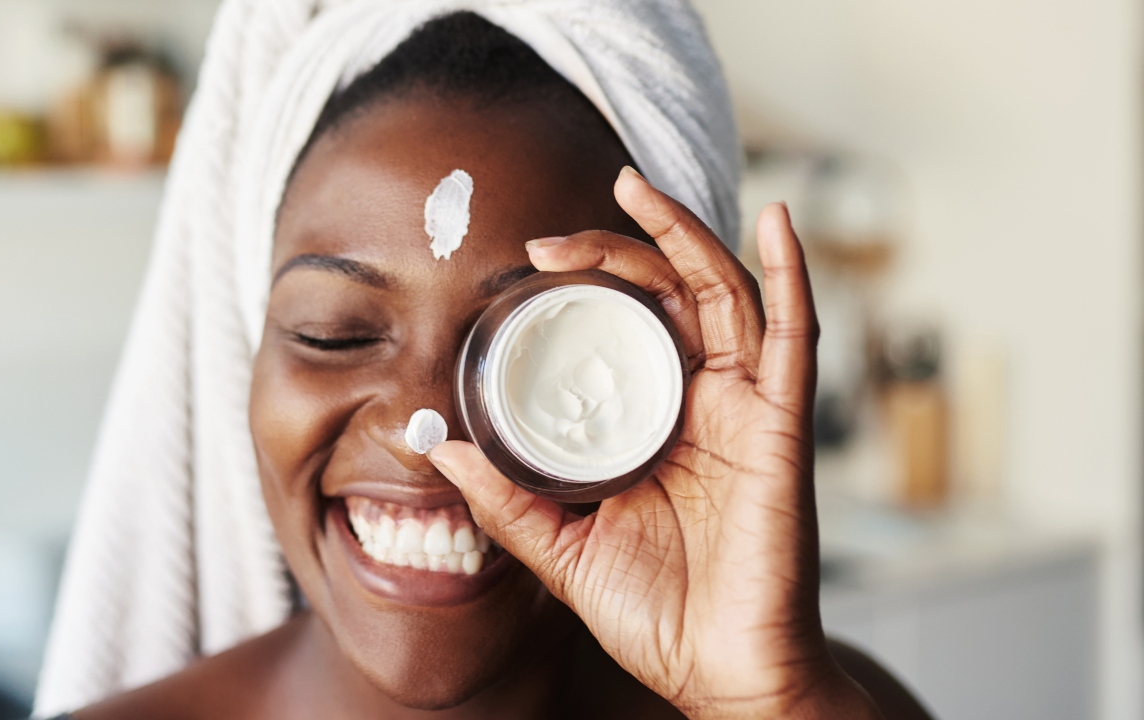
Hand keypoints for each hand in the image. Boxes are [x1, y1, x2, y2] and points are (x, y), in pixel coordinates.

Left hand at [428, 168, 880, 718]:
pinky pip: (795, 336)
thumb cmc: (657, 615)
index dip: (585, 288)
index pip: (625, 329)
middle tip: (550, 240)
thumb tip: (440, 449)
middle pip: (669, 296)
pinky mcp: (783, 428)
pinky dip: (793, 271)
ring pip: (724, 294)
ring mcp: (746, 410)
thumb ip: (507, 497)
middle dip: (615, 251)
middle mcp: (703, 405)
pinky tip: (777, 218)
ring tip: (636, 187)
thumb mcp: (562, 547)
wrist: (720, 675)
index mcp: (655, 425)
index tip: (527, 268)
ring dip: (684, 234)